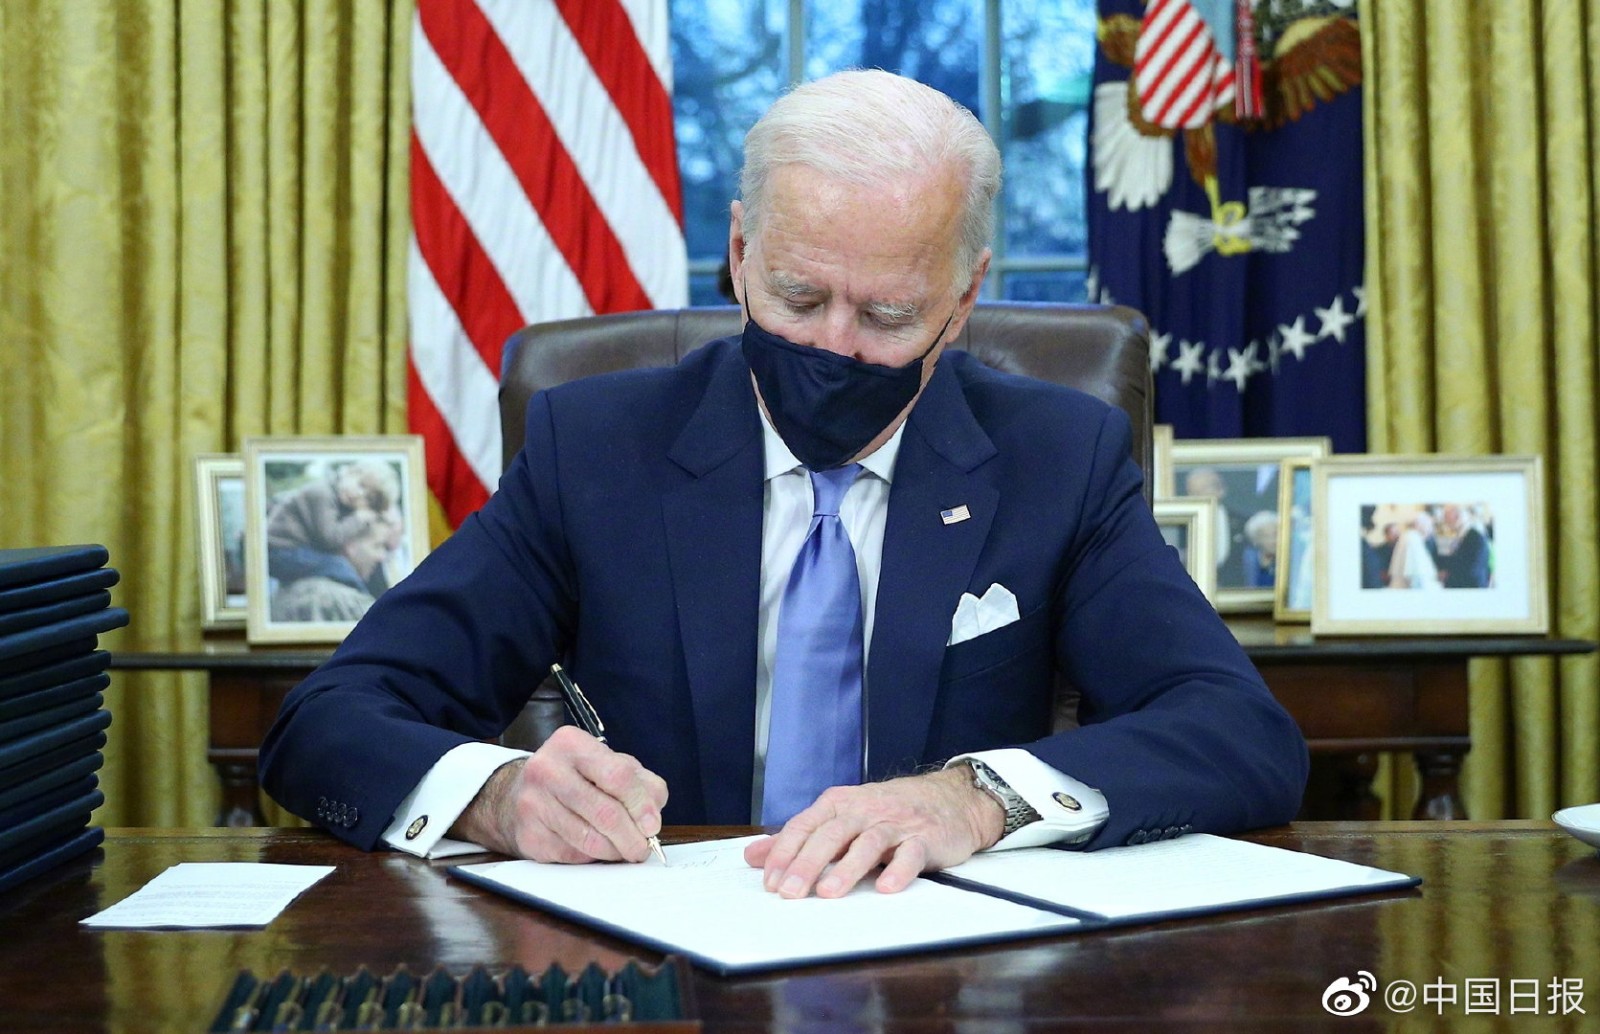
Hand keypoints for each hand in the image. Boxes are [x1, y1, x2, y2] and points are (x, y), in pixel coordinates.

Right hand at [450, 726, 667, 862]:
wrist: (515, 795)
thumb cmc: (574, 778)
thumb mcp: (607, 765)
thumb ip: (640, 782)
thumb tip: (653, 816)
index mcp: (572, 744)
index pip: (618, 775)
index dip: (641, 805)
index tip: (652, 825)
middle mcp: (547, 769)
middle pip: (606, 812)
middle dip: (632, 837)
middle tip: (642, 848)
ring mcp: (533, 804)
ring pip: (590, 840)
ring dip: (615, 852)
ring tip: (624, 850)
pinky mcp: (528, 835)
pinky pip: (573, 856)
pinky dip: (593, 858)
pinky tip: (596, 849)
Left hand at [742, 766, 1003, 897]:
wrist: (950, 799)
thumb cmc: (888, 812)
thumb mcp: (840, 817)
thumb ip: (798, 838)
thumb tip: (753, 857)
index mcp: (839, 804)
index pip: (804, 826)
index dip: (785, 853)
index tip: (770, 882)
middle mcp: (864, 810)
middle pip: (831, 834)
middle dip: (807, 863)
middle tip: (790, 893)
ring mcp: (896, 824)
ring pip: (868, 843)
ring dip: (847, 868)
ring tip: (829, 893)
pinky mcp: (925, 838)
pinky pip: (911, 854)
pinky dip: (898, 870)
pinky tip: (885, 888)